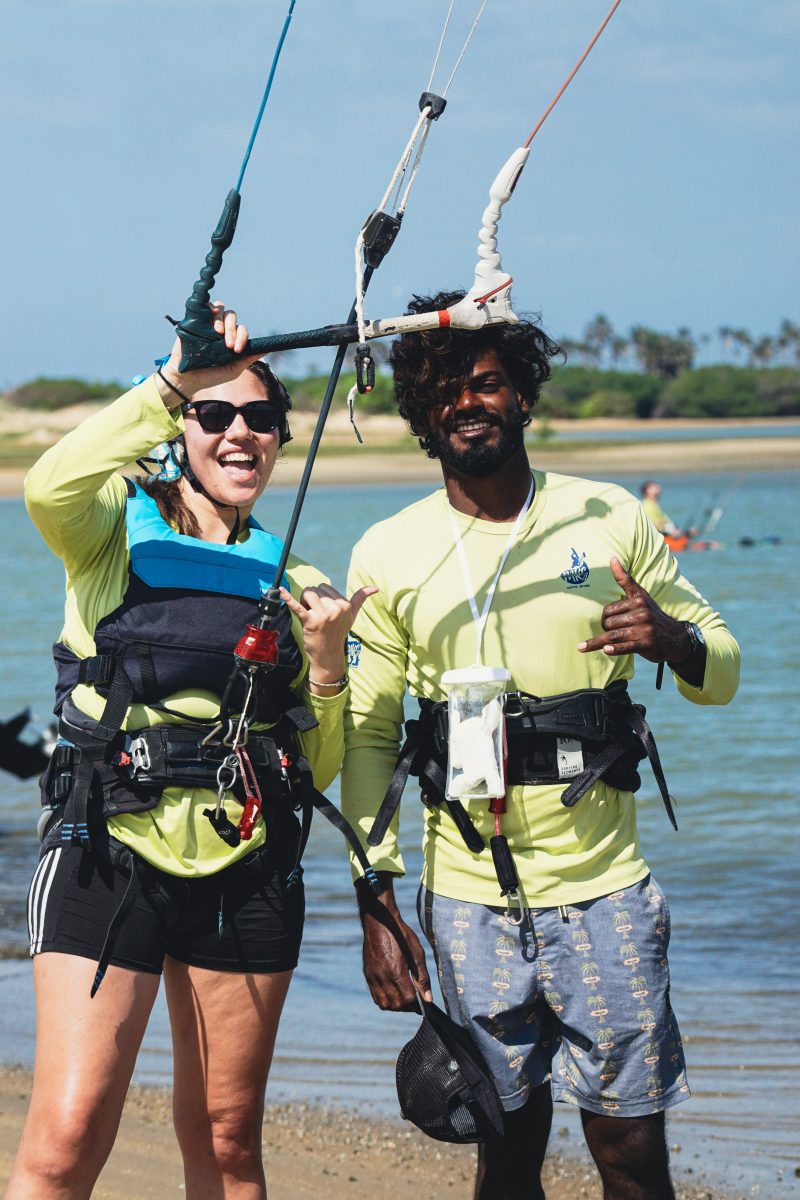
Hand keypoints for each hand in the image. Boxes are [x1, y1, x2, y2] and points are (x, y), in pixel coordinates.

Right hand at [155, 300, 261, 404]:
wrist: (188, 379)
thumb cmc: (211, 376)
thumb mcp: (233, 370)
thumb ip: (248, 358)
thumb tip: (267, 349)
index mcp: (232, 339)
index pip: (242, 331)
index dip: (242, 337)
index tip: (236, 349)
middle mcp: (222, 330)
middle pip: (233, 318)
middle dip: (232, 329)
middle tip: (227, 344)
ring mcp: (209, 324)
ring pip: (221, 309)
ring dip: (222, 319)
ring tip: (217, 332)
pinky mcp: (196, 320)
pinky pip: (206, 306)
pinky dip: (210, 307)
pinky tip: (210, 316)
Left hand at [280, 583, 377, 688]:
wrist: (328, 653)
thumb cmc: (339, 631)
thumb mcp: (352, 615)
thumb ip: (361, 598)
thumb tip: (376, 588)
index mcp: (345, 604)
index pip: (325, 587)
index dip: (320, 596)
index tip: (323, 609)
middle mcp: (335, 608)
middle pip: (315, 589)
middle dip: (312, 598)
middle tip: (316, 613)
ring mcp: (323, 615)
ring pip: (307, 593)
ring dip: (304, 601)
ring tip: (308, 613)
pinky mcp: (310, 621)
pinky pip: (297, 606)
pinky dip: (288, 598)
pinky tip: (282, 591)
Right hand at [358, 875, 432, 1011]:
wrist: (379, 922)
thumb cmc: (401, 935)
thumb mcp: (417, 953)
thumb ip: (422, 977)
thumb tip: (428, 998)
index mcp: (396, 971)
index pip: (409, 1000)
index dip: (418, 1004)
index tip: (424, 1004)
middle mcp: (382, 977)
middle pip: (396, 1005)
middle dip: (407, 1007)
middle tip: (415, 1000)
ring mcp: (373, 977)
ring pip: (384, 1004)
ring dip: (395, 1005)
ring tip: (404, 997)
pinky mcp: (367, 974)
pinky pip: (375, 996)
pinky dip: (385, 1000)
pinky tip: (393, 991)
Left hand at [577, 557, 689, 663]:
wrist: (674, 637)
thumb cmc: (651, 614)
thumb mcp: (640, 595)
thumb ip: (624, 579)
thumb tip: (612, 558)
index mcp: (638, 600)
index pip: (608, 610)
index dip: (606, 618)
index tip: (611, 622)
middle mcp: (642, 613)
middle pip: (609, 623)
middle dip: (605, 630)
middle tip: (612, 633)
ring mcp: (645, 629)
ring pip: (613, 636)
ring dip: (600, 642)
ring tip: (585, 646)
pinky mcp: (647, 644)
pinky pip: (626, 647)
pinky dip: (615, 649)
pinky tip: (606, 650)